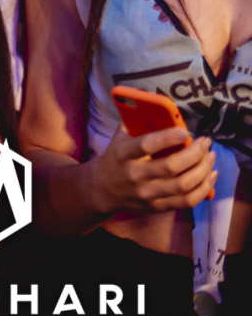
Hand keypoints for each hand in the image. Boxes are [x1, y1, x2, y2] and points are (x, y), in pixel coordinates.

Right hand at [88, 128, 217, 214]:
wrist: (104, 188)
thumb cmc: (118, 156)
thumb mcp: (120, 137)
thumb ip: (137, 122)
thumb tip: (161, 108)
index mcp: (123, 154)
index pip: (145, 146)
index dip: (167, 138)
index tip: (185, 132)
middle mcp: (134, 175)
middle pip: (171, 167)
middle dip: (195, 154)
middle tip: (205, 142)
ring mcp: (146, 194)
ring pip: (183, 185)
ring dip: (203, 170)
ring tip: (210, 157)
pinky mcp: (157, 206)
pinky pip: (187, 201)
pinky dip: (204, 188)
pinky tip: (210, 175)